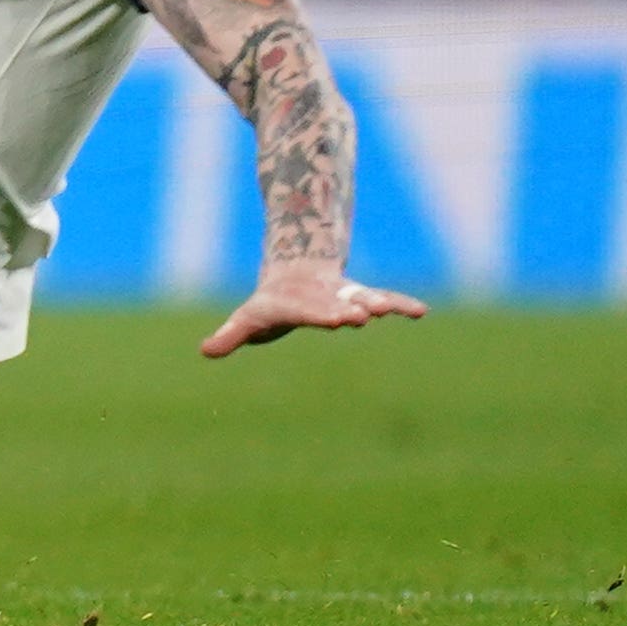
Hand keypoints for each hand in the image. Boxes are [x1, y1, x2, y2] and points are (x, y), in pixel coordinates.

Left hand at [201, 259, 426, 358]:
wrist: (294, 275)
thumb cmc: (268, 305)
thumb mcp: (246, 319)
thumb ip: (230, 335)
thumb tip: (205, 351)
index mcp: (293, 305)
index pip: (306, 311)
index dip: (320, 314)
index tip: (338, 319)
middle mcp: (322, 298)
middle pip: (336, 303)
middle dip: (349, 309)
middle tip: (365, 314)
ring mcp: (344, 296)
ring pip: (364, 297)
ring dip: (379, 302)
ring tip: (397, 308)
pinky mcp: (360, 299)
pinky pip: (385, 300)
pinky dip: (401, 304)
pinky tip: (421, 311)